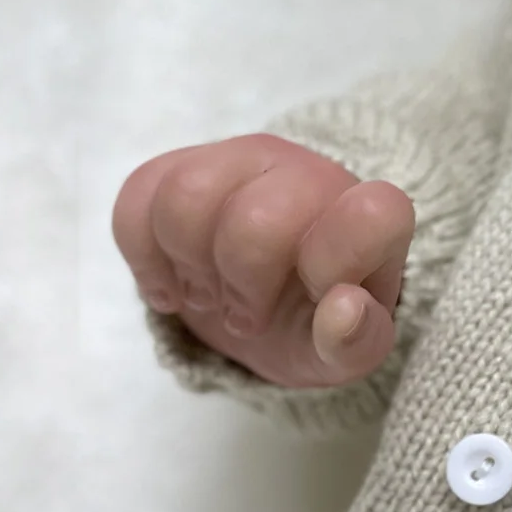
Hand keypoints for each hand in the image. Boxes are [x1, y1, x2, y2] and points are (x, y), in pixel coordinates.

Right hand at [112, 134, 412, 386]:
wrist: (270, 289)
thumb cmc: (316, 316)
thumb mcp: (345, 350)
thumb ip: (357, 341)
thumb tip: (343, 310)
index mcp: (367, 215)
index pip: (374, 213)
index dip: (341, 260)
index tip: (323, 297)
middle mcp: (306, 171)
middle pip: (255, 219)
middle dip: (242, 285)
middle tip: (247, 314)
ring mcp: (239, 160)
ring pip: (187, 197)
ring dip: (189, 266)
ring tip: (208, 294)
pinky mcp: (177, 166)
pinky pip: (137, 200)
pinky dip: (144, 258)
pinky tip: (170, 282)